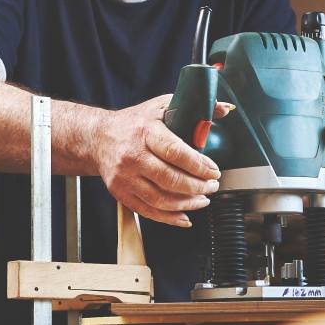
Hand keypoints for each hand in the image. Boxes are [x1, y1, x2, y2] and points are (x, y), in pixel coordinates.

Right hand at [89, 94, 222, 227]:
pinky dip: (169, 218)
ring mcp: (124, 177)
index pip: (176, 152)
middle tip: (212, 185)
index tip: (213, 170)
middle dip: (198, 186)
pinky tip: (185, 216)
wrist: (98, 138)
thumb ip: (194, 107)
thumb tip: (226, 109)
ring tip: (203, 199)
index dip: (199, 165)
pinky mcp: (120, 192)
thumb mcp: (162, 106)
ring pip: (161, 199)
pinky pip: (147, 211)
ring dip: (187, 204)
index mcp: (145, 132)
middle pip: (170, 179)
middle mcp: (132, 155)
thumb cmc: (134, 122)